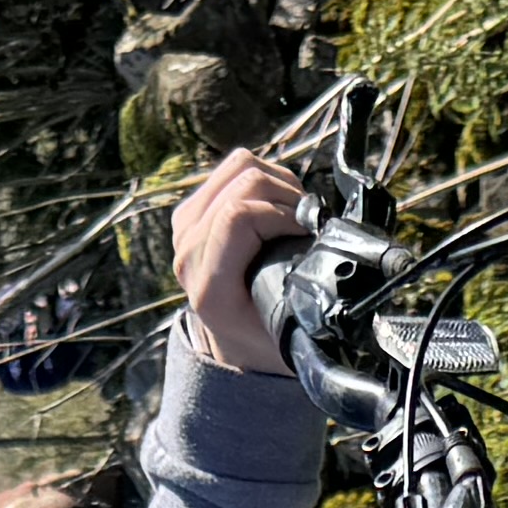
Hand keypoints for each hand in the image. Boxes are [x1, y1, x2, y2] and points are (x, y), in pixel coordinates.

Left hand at [177, 152, 306, 374]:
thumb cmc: (270, 335)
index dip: (284, 214)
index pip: (239, 216)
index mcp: (209, 286)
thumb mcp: (289, 327)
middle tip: (307, 225)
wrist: (238, 341)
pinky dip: (269, 176)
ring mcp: (186, 227)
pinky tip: (281, 205)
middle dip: (287, 198)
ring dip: (279, 184)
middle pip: (244, 182)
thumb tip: (320, 238)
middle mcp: (189, 252)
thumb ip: (298, 291)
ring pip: (241, 166)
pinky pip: (235, 166)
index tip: (309, 234)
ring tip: (295, 215)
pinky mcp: (193, 209)